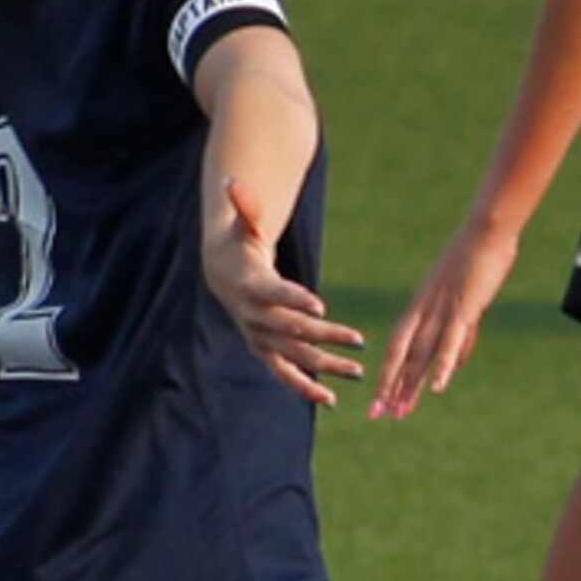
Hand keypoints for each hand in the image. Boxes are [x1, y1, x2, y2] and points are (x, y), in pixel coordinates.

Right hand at [206, 176, 366, 408]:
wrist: (221, 273)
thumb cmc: (240, 243)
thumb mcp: (244, 223)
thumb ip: (244, 206)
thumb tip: (231, 180)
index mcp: (250, 286)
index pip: (273, 294)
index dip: (294, 298)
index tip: (321, 304)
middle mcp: (253, 317)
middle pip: (291, 329)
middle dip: (324, 335)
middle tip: (359, 339)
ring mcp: (259, 336)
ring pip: (293, 355)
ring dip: (324, 367)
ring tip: (358, 372)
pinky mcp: (265, 350)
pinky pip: (285, 373)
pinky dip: (305, 387)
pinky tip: (332, 400)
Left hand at [373, 216, 520, 418]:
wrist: (486, 228)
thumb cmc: (478, 258)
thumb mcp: (464, 300)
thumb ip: (459, 334)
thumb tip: (454, 365)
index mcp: (421, 305)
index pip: (397, 346)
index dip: (388, 374)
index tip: (380, 400)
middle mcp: (424, 310)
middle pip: (403, 354)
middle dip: (391, 386)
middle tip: (377, 415)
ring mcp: (442, 309)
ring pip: (421, 353)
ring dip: (410, 383)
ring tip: (400, 411)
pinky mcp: (463, 307)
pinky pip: (450, 341)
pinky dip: (442, 365)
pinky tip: (437, 387)